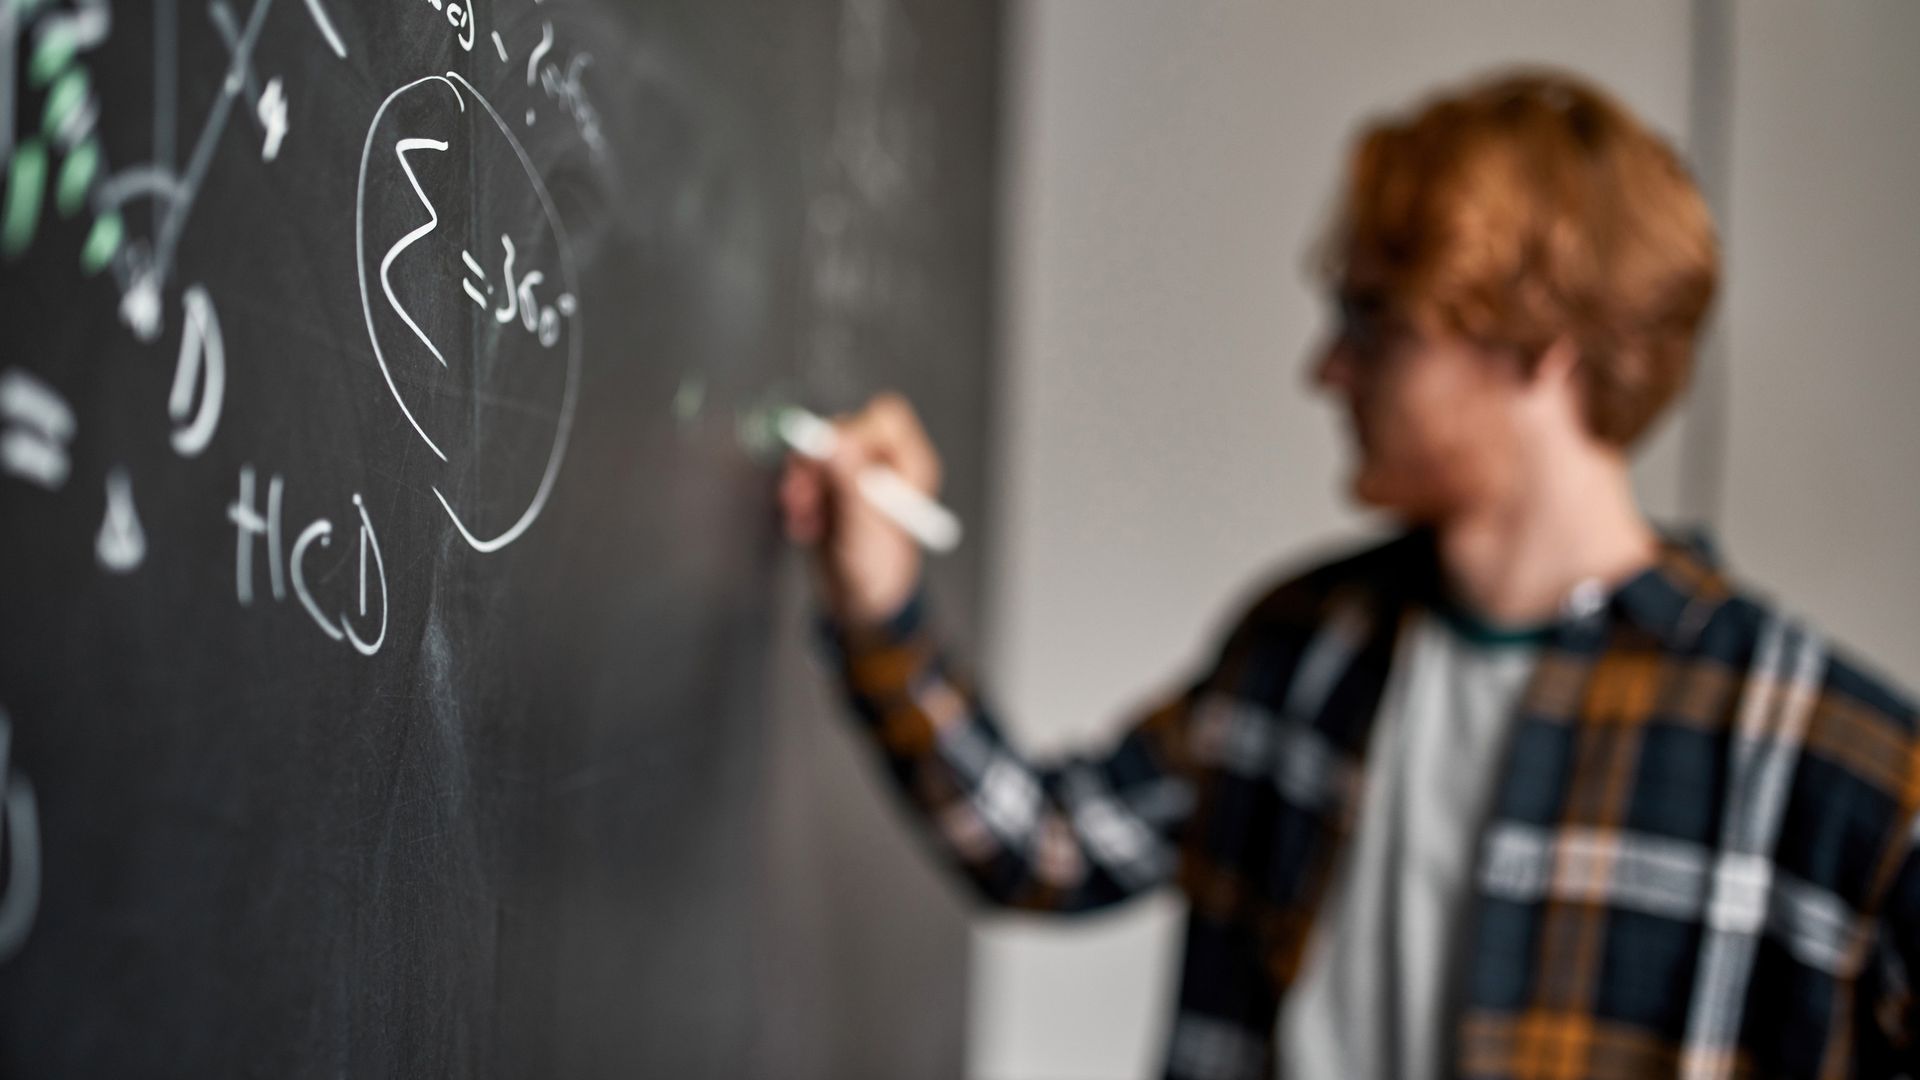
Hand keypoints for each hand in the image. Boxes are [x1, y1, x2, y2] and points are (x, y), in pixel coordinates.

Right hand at [779, 392, 940, 626]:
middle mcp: (884, 464)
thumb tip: (833, 439)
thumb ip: (849, 481)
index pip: (884, 419)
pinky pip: (805, 473)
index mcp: (910, 465)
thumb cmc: (877, 571)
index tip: (828, 460)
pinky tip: (805, 528)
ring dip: (803, 483)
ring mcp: (856, 474)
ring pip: (820, 451)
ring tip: (803, 518)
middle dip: (818, 462)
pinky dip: (799, 498)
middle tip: (801, 494)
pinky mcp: (831, 488)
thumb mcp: (864, 527)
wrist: (859, 603)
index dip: (854, 432)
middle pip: (844, 429)